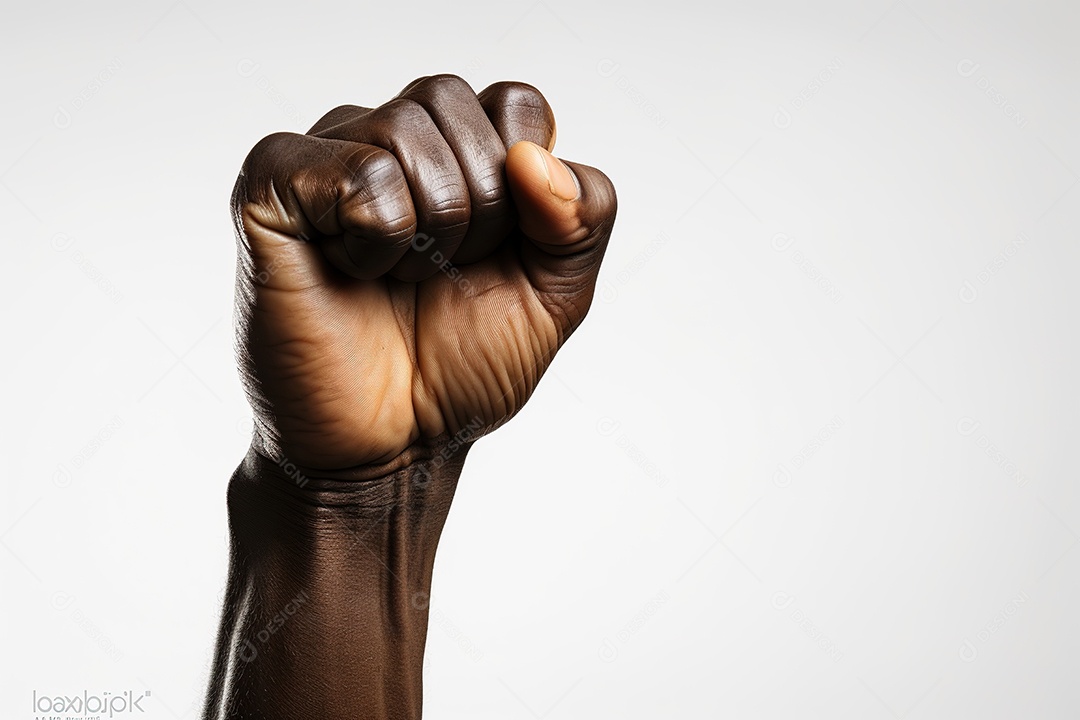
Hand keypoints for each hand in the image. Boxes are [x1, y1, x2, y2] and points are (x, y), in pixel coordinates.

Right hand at [233, 75, 616, 468]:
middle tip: (442, 273)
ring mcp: (324, 156)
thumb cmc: (460, 367)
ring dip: (427, 231)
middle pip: (451, 98)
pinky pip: (356, 172)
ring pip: (403, 129)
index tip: (497, 251)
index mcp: (455, 151)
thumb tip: (534, 158)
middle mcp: (385, 138)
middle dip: (476, 206)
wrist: (391, 445)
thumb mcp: (557, 294)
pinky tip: (350, 272)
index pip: (515, 101)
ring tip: (397, 278)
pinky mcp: (272, 187)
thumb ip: (584, 217)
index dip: (525, 181)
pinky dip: (376, 239)